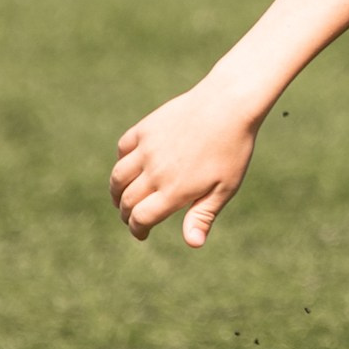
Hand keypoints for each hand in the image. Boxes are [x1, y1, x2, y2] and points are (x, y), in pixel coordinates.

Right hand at [111, 76, 261, 247]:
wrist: (228, 104)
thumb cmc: (232, 149)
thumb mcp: (224, 187)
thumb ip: (203, 216)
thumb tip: (192, 244)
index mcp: (174, 191)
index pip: (141, 218)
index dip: (137, 229)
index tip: (141, 233)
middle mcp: (155, 172)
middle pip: (126, 200)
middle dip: (126, 214)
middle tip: (132, 218)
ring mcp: (147, 148)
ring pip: (118, 176)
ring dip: (116, 192)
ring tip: (122, 198)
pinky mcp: (146, 128)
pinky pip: (123, 148)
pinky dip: (122, 161)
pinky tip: (129, 166)